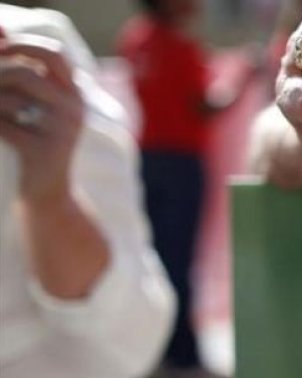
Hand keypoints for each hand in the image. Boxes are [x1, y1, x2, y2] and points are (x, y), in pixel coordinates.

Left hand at [0, 35, 84, 205]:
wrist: (50, 194)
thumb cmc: (36, 144)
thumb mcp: (40, 109)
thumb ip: (29, 76)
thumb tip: (2, 40)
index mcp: (75, 95)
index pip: (54, 54)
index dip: (24, 45)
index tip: (2, 50)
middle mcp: (74, 110)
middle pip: (27, 72)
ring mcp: (61, 131)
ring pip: (11, 100)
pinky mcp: (44, 152)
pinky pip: (3, 126)